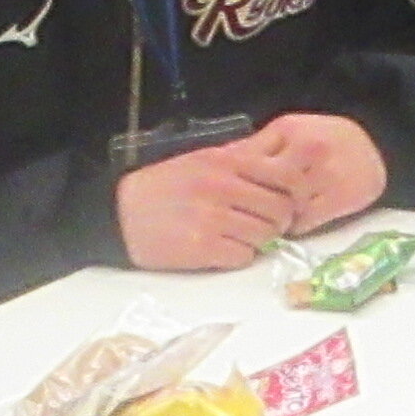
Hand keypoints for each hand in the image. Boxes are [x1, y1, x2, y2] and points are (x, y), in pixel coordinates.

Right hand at [113, 138, 297, 272]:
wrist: (119, 214)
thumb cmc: (162, 187)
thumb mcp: (200, 160)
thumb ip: (239, 159)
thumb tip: (280, 161)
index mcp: (224, 161)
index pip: (284, 175)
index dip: (295, 192)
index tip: (290, 202)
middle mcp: (221, 187)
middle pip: (280, 210)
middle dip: (279, 222)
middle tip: (266, 226)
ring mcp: (212, 218)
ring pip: (265, 236)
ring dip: (259, 241)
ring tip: (241, 237)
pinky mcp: (202, 248)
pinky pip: (243, 256)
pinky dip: (239, 256)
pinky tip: (224, 249)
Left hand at [237, 114, 386, 228]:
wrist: (379, 145)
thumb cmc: (326, 137)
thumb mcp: (290, 130)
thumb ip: (256, 146)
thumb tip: (218, 163)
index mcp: (289, 130)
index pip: (248, 160)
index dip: (234, 181)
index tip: (226, 194)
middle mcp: (308, 150)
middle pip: (265, 186)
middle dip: (252, 203)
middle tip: (243, 213)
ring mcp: (325, 175)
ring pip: (283, 207)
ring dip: (272, 218)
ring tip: (267, 219)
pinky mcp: (340, 199)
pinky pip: (304, 222)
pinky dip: (293, 226)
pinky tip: (291, 222)